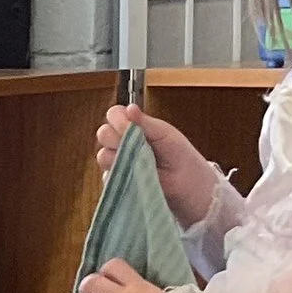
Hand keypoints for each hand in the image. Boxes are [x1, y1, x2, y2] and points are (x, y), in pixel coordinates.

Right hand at [96, 103, 217, 229]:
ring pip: (102, 156)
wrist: (188, 184)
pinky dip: (119, 176)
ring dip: (117, 158)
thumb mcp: (164, 133)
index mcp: (134, 127)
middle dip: (115, 138)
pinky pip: (107, 177)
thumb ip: (144, 122)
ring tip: (139, 163)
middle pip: (103, 133)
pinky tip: (135, 176)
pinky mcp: (118, 182)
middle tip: (135, 145)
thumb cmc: (180, 155)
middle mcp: (123, 143)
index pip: (113, 115)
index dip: (116, 119)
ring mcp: (119, 163)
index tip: (128, 125)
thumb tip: (129, 108)